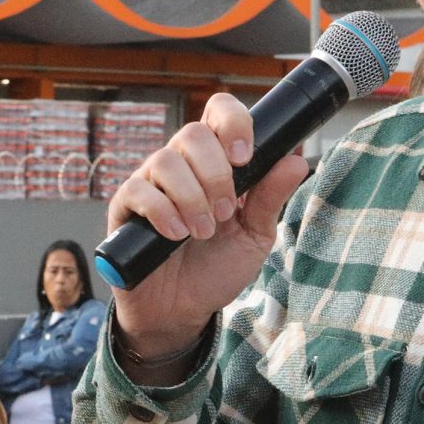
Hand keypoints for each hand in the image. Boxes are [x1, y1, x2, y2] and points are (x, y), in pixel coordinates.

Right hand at [105, 94, 310, 357]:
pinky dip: (163, 211)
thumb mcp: (254, 236)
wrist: (181, 311)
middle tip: (225, 213)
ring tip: (203, 232)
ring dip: (192, 198)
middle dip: (216, 174)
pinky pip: (139, 190)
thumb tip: (297, 160)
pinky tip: (176, 235)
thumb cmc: (216, 268)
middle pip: (193, 132)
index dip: (233, 122)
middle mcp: (182, 165)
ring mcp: (151, 183)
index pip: (219, 112)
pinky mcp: (125, 207)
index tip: (245, 157)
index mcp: (216, 162)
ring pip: (166, 160)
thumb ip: (271, 198)